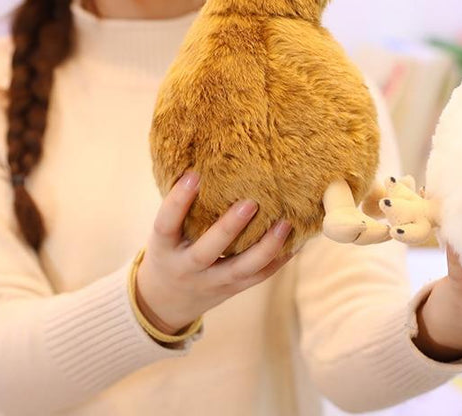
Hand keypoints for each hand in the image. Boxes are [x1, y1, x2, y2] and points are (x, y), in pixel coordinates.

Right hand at [135, 171, 294, 334]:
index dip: (178, 201)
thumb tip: (204, 160)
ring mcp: (212, 282)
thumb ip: (182, 207)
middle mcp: (186, 267)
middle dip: (229, 227)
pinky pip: (259, 276)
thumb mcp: (166, 232)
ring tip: (285, 223)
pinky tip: (297, 241)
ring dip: (265, 246)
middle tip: (251, 202)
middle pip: (207, 251)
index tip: (193, 175)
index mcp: (164, 248)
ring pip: (241, 268)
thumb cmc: (170, 250)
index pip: (165, 224)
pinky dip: (280, 259)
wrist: (166, 301)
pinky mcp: (234, 289)